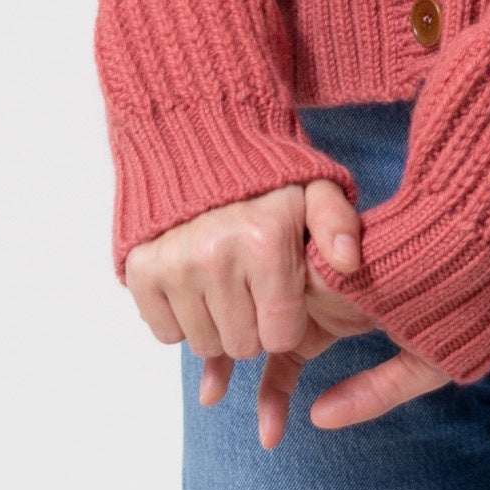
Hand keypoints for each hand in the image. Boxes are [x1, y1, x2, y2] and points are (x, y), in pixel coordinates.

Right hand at [124, 180, 449, 444]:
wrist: (196, 144)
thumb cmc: (266, 179)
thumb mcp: (315, 190)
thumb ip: (338, 224)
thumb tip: (348, 261)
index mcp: (265, 241)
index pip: (280, 337)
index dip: (286, 323)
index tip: (282, 295)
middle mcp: (215, 255)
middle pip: (241, 346)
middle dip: (253, 327)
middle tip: (253, 290)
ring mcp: (173, 264)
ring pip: (203, 344)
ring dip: (217, 325)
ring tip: (225, 285)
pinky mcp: (140, 270)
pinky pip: (165, 333)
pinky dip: (180, 319)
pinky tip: (195, 286)